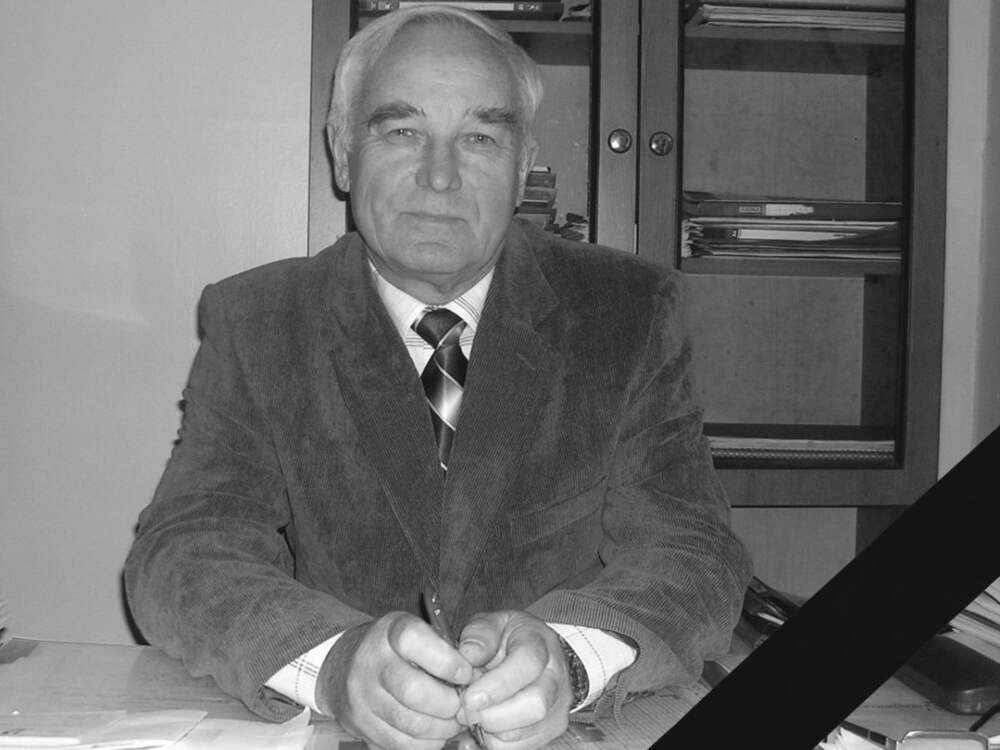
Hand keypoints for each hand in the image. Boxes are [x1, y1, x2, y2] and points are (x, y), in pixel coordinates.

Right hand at [320, 611, 473, 749]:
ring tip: (454, 721)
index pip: (414, 639)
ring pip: (409, 723)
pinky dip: (426, 744)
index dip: (447, 660)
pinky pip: (400, 744)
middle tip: (463, 704)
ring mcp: (361, 696)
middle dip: (448, 703)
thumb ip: (448, 648)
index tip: (466, 673)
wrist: (346, 668)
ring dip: (441, 728)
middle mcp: (370, 662)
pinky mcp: (360, 725)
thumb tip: (478, 675)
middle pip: (412, 690)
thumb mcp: (419, 633)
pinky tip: (436, 733)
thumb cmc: (399, 651)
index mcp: (390, 631)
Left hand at [456, 611, 571, 749]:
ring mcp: (557, 706)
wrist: (536, 653)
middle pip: (534, 706)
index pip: (528, 665)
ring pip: (526, 732)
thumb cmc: (509, 639)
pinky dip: (494, 744)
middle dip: (493, 715)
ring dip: (491, 731)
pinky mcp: (550, 729)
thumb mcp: (493, 624)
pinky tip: (478, 731)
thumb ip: (479, 635)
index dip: (497, 685)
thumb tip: (468, 656)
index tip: (469, 697)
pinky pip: (520, 748)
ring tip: (472, 716)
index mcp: (540, 644)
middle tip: (465, 710)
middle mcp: (556, 677)